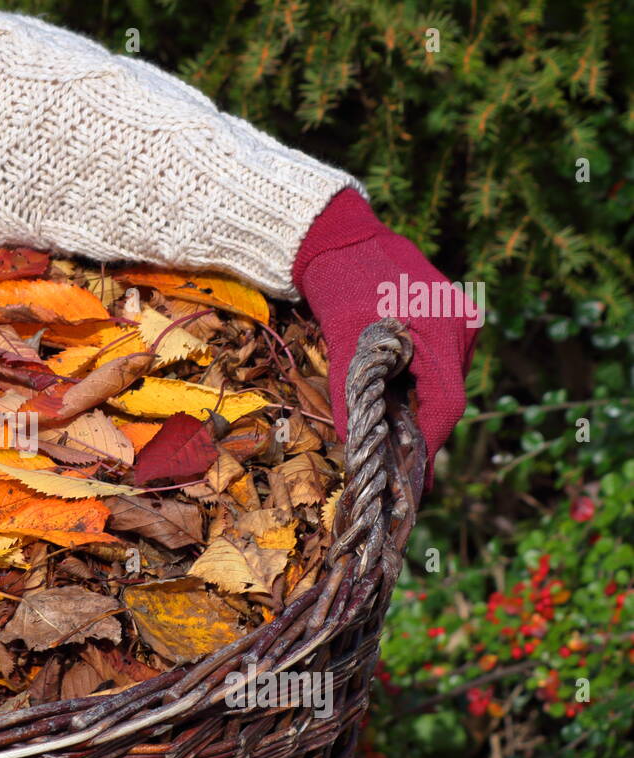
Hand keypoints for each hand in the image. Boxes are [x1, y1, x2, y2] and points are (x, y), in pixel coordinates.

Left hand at [293, 189, 478, 489]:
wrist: (342, 237)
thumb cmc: (339, 286)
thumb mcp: (342, 345)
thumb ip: (351, 397)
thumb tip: (355, 447)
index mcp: (440, 330)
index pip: (447, 404)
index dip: (430, 443)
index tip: (415, 476)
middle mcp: (462, 325)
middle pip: (449, 397)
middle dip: (422, 429)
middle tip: (396, 462)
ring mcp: (463, 318)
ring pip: (447, 381)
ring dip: (420, 405)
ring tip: (390, 426)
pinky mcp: (455, 315)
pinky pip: (443, 362)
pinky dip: (421, 382)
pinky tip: (395, 388)